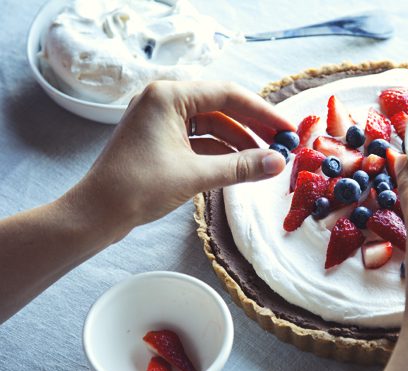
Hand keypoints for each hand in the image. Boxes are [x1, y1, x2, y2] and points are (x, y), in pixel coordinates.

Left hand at [68, 80, 291, 238]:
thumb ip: (240, 167)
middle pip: (221, 108)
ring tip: (264, 160)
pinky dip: (220, 152)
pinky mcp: (160, 140)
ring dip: (238, 142)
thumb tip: (278, 163)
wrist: (97, 214)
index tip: (287, 129)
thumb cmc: (138, 188)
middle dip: (252, 128)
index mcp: (169, 96)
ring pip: (211, 126)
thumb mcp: (196, 175)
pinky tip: (240, 166)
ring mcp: (161, 120)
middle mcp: (164, 101)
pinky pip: (199, 140)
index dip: (262, 112)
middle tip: (281, 144)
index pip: (227, 95)